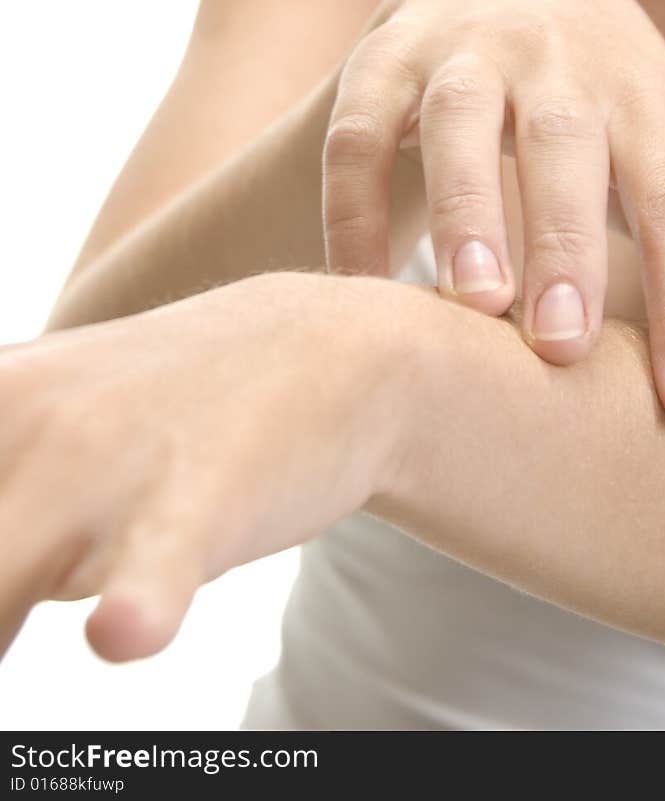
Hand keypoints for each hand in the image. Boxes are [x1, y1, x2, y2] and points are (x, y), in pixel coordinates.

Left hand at [0, 272, 404, 663]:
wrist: (319, 348)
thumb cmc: (160, 420)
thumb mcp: (40, 437)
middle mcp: (22, 426)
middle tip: (3, 604)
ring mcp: (107, 462)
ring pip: (1, 575)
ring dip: (0, 605)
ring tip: (24, 602)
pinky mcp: (198, 499)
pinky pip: (154, 564)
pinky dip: (137, 600)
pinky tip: (125, 629)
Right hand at [323, 0, 664, 423]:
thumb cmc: (605, 107)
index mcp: (644, 94)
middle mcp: (559, 59)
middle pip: (568, 144)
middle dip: (567, 241)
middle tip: (567, 346)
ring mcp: (464, 52)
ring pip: (459, 121)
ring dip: (463, 205)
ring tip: (472, 304)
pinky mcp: (382, 60)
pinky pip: (357, 134)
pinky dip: (351, 208)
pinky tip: (359, 290)